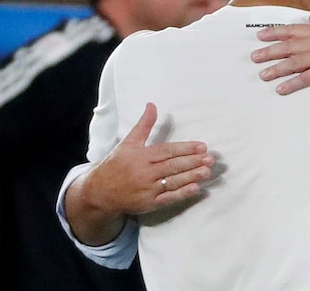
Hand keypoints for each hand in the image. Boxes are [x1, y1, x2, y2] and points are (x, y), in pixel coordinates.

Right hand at [85, 103, 214, 214]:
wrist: (99, 192)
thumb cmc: (116, 164)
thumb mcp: (128, 142)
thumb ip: (144, 125)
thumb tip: (152, 105)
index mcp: (142, 156)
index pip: (167, 151)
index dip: (185, 148)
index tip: (202, 146)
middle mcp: (145, 172)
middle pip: (173, 166)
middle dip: (192, 162)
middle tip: (210, 159)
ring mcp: (148, 189)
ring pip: (173, 181)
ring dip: (191, 177)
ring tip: (207, 171)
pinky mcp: (149, 204)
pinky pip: (168, 198)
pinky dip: (182, 194)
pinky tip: (195, 189)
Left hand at [251, 15, 309, 94]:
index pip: (290, 30)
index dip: (274, 33)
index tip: (260, 36)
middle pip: (286, 47)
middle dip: (268, 52)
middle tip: (254, 58)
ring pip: (291, 63)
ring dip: (275, 69)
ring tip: (263, 75)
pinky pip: (304, 78)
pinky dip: (291, 84)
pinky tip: (281, 89)